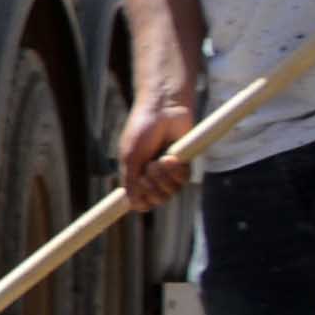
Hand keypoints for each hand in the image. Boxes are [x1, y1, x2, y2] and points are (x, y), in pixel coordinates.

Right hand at [118, 81, 203, 212]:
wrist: (162, 110)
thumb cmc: (141, 129)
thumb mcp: (130, 157)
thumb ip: (130, 182)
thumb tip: (132, 205)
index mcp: (136, 175)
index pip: (141, 201)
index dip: (141, 201)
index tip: (139, 190)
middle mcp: (153, 176)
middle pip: (157, 200)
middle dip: (153, 187)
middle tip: (149, 168)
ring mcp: (169, 171)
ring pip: (171, 192)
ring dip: (164, 179)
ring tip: (160, 160)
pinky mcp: (184, 164)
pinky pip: (183, 180)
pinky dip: (176, 171)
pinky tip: (170, 157)